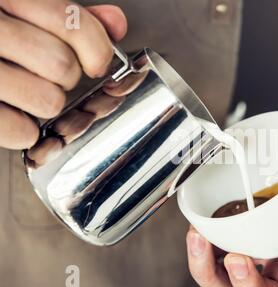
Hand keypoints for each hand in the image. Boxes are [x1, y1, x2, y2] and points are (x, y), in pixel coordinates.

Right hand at [0, 0, 127, 149]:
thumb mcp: (20, 7)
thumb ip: (68, 15)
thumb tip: (115, 23)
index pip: (72, 23)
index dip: (96, 49)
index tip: (95, 62)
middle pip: (62, 67)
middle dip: (64, 77)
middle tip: (45, 73)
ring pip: (47, 101)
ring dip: (45, 102)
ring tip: (23, 90)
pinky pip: (20, 132)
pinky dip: (24, 129)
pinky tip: (11, 111)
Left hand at [186, 103, 277, 286]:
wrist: (263, 176)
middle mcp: (275, 258)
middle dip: (254, 284)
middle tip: (240, 259)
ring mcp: (246, 259)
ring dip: (213, 272)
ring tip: (201, 240)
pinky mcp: (218, 253)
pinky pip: (207, 266)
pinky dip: (199, 255)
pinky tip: (194, 232)